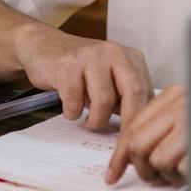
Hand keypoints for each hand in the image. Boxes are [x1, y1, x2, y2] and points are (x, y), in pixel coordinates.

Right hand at [15, 26, 151, 131]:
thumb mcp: (109, 79)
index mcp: (130, 58)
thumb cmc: (80, 70)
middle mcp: (114, 52)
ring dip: (95, 120)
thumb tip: (139, 130)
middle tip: (120, 144)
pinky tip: (71, 108)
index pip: (146, 92)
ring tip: (88, 121)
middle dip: (128, 123)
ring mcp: (90, 55)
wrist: (43, 46)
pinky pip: (75, 101)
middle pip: (133, 91)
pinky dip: (72, 113)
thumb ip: (125, 99)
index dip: (143, 121)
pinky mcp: (67, 64)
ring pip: (103, 101)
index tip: (137, 142)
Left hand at [106, 85, 186, 185]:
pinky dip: (182, 178)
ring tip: (180, 173)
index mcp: (175, 94)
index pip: (134, 124)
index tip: (113, 172)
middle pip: (137, 143)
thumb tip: (133, 155)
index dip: (120, 153)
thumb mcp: (188, 120)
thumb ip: (161, 128)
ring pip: (155, 160)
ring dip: (165, 175)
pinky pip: (176, 171)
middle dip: (141, 167)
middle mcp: (181, 104)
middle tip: (153, 176)